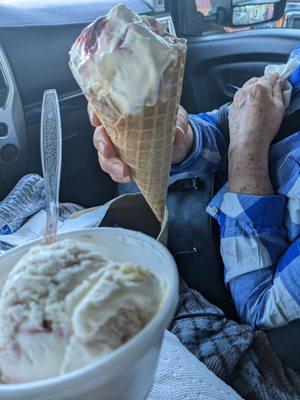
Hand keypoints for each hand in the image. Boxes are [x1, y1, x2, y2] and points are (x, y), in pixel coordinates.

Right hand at [88, 104, 193, 182]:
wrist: (176, 145)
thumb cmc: (170, 124)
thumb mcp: (177, 119)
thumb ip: (177, 123)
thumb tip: (177, 132)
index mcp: (125, 111)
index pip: (102, 107)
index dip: (94, 112)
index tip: (97, 120)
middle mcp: (116, 129)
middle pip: (99, 134)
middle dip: (101, 143)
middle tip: (109, 151)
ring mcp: (117, 148)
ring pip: (104, 156)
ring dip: (110, 164)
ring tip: (123, 171)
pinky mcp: (122, 163)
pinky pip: (113, 171)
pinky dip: (118, 175)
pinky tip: (128, 177)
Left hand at [228, 74, 284, 194]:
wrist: (247, 142)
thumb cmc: (264, 127)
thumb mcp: (279, 107)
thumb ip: (279, 92)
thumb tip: (279, 83)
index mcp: (259, 87)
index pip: (270, 76)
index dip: (277, 79)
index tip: (279, 82)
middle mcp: (245, 90)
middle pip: (257, 81)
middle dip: (265, 84)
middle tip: (271, 94)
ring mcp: (236, 98)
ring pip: (247, 89)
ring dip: (254, 91)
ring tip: (261, 103)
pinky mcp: (232, 107)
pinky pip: (241, 98)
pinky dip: (247, 100)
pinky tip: (252, 110)